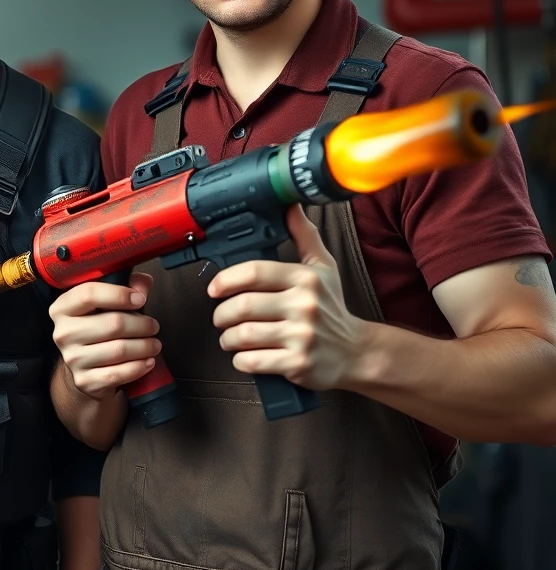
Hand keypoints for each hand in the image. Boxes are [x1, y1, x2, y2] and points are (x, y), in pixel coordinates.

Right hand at [49, 273, 160, 399]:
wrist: (85, 368)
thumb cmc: (98, 329)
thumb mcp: (106, 305)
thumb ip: (125, 287)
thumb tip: (143, 282)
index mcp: (63, 308)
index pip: (89, 294)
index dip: (119, 295)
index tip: (140, 299)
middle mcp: (63, 333)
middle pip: (112, 324)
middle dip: (141, 324)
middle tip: (153, 326)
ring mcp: (72, 358)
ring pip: (119, 350)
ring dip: (145, 346)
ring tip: (154, 344)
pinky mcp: (84, 380)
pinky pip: (118, 373)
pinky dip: (138, 367)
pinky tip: (148, 361)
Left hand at [208, 205, 369, 390]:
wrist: (356, 352)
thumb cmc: (332, 308)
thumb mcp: (323, 267)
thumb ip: (304, 235)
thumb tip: (290, 205)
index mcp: (305, 278)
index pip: (254, 272)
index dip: (225, 279)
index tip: (214, 288)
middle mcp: (304, 306)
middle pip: (242, 306)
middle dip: (221, 314)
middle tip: (220, 316)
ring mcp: (301, 337)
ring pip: (242, 335)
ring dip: (227, 337)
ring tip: (229, 336)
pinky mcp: (297, 364)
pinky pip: (251, 361)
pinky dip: (239, 359)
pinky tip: (244, 354)